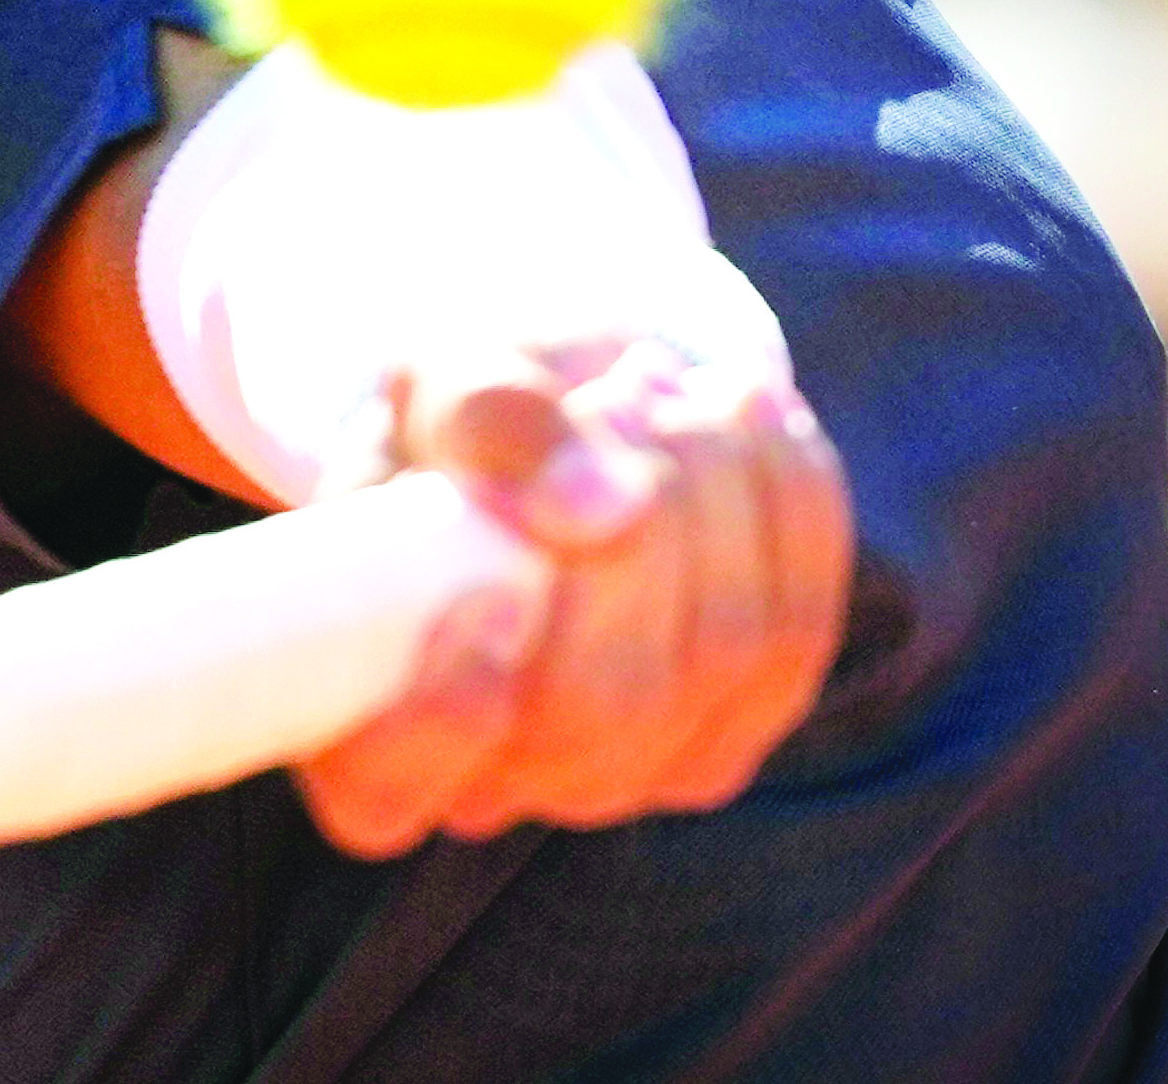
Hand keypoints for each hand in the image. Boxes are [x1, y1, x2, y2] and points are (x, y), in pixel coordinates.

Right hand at [292, 336, 850, 856]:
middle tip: (611, 394)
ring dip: (711, 488)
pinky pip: (799, 626)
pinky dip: (786, 498)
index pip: (389, 788)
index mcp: (368, 725)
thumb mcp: (437, 387)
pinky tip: (746, 408)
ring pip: (719, 656)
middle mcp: (501, 781)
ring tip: (664, 380)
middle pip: (596, 710)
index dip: (436, 724)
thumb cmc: (460, 421)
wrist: (559, 416)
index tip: (484, 590)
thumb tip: (602, 509)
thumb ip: (483, 425)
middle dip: (631, 532)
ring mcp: (631, 767)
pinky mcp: (740, 721)